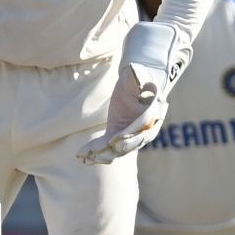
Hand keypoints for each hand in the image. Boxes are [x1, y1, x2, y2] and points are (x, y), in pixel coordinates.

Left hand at [79, 21, 182, 163]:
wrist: (136, 83)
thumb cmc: (138, 78)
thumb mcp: (138, 75)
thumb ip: (139, 78)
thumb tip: (140, 76)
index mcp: (152, 115)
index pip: (142, 128)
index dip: (130, 134)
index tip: (118, 139)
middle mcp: (143, 130)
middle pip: (131, 143)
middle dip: (115, 150)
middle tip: (101, 154)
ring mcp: (130, 135)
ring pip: (118, 149)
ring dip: (103, 155)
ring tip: (89, 158)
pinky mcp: (117, 134)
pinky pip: (106, 146)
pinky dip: (95, 151)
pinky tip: (82, 156)